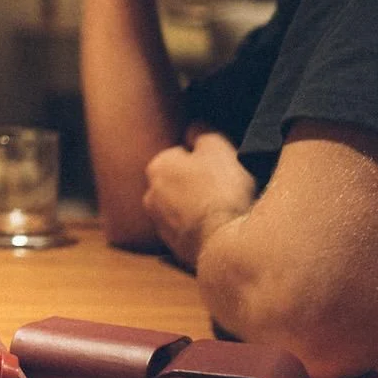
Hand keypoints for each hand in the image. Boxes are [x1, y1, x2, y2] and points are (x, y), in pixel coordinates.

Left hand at [142, 127, 255, 268]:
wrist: (226, 244)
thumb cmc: (222, 191)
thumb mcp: (218, 148)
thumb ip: (202, 132)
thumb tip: (193, 128)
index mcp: (157, 166)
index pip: (181, 153)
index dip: (206, 157)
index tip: (222, 166)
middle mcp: (150, 196)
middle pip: (180, 181)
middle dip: (198, 183)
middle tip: (224, 188)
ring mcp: (160, 225)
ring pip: (183, 207)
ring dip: (198, 207)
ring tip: (223, 210)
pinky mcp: (175, 249)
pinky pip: (189, 231)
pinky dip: (201, 228)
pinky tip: (219, 228)